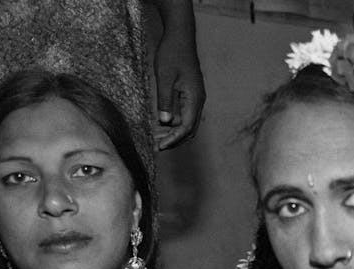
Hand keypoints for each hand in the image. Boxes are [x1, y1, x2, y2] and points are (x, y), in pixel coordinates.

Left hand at [153, 28, 204, 148]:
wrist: (179, 36)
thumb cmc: (172, 54)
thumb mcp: (164, 78)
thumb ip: (165, 101)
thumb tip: (165, 122)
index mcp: (194, 98)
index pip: (186, 127)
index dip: (173, 139)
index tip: (159, 146)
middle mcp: (198, 101)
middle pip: (189, 129)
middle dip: (173, 139)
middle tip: (155, 146)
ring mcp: (194, 98)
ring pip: (186, 123)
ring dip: (172, 132)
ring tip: (155, 137)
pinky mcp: (189, 94)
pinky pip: (183, 114)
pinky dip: (172, 122)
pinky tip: (159, 123)